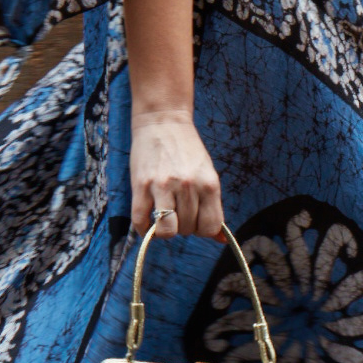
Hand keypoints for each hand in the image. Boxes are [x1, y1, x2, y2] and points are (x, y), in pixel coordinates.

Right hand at [129, 111, 224, 238]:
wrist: (163, 121)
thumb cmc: (187, 151)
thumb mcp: (207, 175)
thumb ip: (213, 207)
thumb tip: (221, 240)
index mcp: (209, 184)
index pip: (210, 227)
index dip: (202, 229)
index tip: (195, 219)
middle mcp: (188, 186)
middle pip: (187, 229)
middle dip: (182, 226)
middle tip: (177, 211)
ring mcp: (163, 186)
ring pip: (167, 231)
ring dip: (165, 229)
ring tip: (164, 216)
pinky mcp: (141, 186)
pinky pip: (141, 221)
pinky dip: (144, 229)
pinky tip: (147, 221)